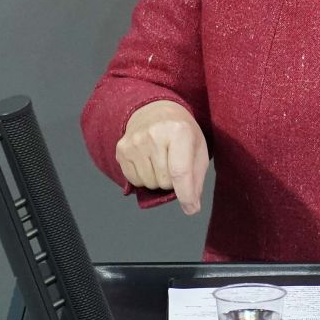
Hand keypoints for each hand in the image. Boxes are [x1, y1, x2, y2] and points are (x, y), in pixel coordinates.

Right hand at [115, 100, 209, 214]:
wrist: (155, 110)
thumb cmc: (181, 132)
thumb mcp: (198, 148)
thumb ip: (196, 178)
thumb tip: (191, 206)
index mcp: (178, 131)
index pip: (180, 172)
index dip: (186, 194)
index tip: (191, 208)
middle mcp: (153, 134)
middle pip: (164, 181)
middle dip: (172, 182)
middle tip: (174, 164)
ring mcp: (134, 142)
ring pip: (148, 183)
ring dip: (157, 180)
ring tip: (161, 160)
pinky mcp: (122, 149)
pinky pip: (134, 180)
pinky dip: (144, 178)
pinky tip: (148, 161)